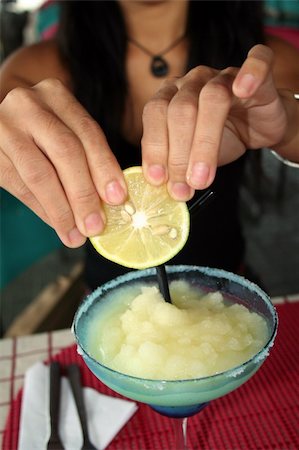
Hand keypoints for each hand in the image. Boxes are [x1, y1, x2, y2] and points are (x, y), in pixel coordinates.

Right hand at [0, 79, 126, 246]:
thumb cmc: (41, 134)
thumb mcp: (64, 132)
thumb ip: (85, 158)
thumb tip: (109, 202)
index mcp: (57, 95)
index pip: (88, 132)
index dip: (105, 167)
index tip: (118, 198)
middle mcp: (29, 104)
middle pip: (66, 151)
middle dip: (84, 193)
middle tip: (95, 226)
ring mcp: (4, 125)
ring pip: (40, 173)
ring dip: (61, 209)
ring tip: (75, 234)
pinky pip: (19, 185)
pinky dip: (42, 209)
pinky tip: (57, 224)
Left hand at [141, 44, 288, 199]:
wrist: (260, 126)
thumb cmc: (222, 139)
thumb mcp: (193, 155)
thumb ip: (177, 165)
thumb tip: (164, 190)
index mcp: (170, 97)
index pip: (154, 115)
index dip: (154, 147)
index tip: (157, 180)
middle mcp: (193, 81)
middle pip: (180, 110)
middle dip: (178, 155)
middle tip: (182, 189)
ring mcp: (224, 75)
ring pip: (212, 98)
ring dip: (205, 142)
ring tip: (202, 178)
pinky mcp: (258, 74)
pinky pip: (256, 62)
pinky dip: (250, 73)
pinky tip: (243, 90)